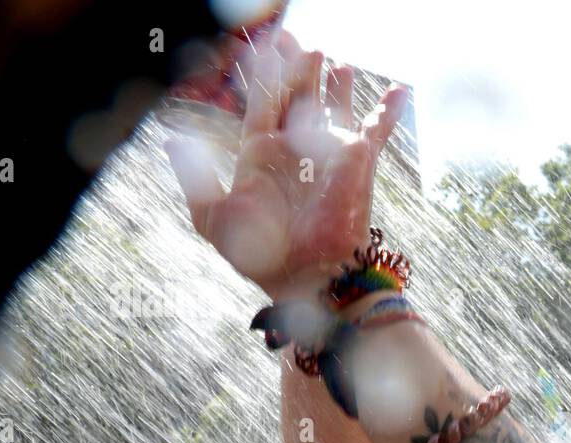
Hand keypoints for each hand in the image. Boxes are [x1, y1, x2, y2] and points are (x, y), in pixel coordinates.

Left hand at [165, 30, 407, 301]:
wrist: (306, 276)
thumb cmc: (259, 255)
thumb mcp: (213, 217)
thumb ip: (194, 178)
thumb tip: (171, 142)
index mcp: (260, 155)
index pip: (262, 103)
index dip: (262, 75)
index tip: (264, 47)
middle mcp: (296, 150)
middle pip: (295, 95)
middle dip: (295, 68)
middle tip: (295, 37)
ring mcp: (328, 153)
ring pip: (331, 106)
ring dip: (332, 82)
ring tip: (331, 56)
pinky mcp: (357, 161)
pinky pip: (375, 129)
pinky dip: (387, 110)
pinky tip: (398, 89)